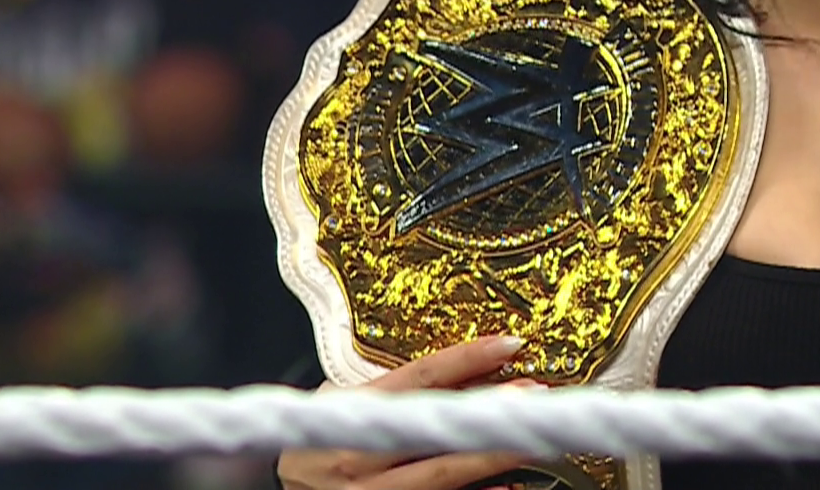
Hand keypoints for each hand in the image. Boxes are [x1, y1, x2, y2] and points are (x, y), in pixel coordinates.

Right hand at [277, 337, 538, 489]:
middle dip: (489, 414)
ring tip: (532, 439)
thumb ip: (395, 388)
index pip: (419, 377)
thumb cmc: (322, 437)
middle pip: (434, 432)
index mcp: (349, 413)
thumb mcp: (345, 400)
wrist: (283, 485)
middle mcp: (355, 457)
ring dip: (492, 457)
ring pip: (440, 477)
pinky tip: (508, 486)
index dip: (467, 358)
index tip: (511, 345)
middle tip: (535, 398)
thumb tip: (470, 368)